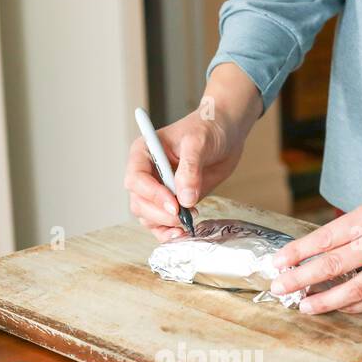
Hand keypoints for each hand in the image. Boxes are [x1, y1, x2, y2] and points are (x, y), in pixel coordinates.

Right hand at [124, 63, 260, 240]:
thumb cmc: (208, 128)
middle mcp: (147, 173)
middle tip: (183, 217)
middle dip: (160, 214)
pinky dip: (170, 231)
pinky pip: (162, 223)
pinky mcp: (172, 202)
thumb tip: (185, 199)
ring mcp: (158, 189)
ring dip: (164, 226)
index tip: (174, 204)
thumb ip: (190, 169)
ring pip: (148, 216)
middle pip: (139, 202)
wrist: (225, 132)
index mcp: (144, 152)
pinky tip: (184, 233)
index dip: (152, 194)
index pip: (136, 179)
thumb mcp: (199, 142)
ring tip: (187, 224)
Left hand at [270, 142, 361, 313]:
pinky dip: (358, 305)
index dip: (299, 252)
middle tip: (280, 287)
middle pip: (333, 266)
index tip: (279, 261)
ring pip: (355, 291)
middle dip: (302, 278)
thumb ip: (360, 223)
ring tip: (306, 305)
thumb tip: (331, 244)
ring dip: (326, 300)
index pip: (326, 238)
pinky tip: (341, 307)